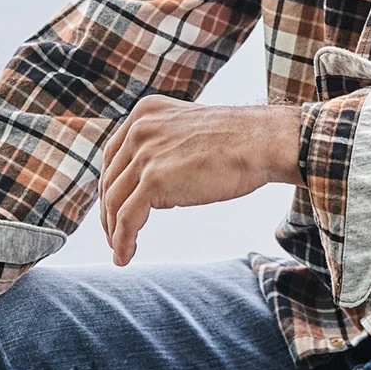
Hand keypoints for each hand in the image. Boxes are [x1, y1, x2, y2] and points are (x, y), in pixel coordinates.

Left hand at [99, 97, 302, 265]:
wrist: (262, 142)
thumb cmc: (238, 142)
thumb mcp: (188, 133)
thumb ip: (164, 150)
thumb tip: (149, 189)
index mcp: (144, 113)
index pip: (113, 155)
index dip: (110, 186)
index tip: (113, 208)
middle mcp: (138, 129)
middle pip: (110, 179)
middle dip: (108, 212)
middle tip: (113, 235)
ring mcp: (145, 154)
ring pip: (114, 202)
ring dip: (114, 231)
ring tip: (119, 250)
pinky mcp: (154, 180)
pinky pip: (128, 218)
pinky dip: (122, 240)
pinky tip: (125, 256)